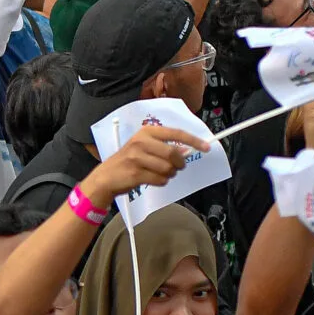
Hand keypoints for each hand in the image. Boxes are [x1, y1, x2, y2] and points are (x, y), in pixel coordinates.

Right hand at [89, 124, 208, 198]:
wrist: (106, 177)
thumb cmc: (128, 161)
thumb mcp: (144, 147)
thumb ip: (164, 147)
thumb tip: (186, 151)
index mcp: (146, 132)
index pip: (176, 133)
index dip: (193, 140)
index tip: (207, 147)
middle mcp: (141, 141)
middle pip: (173, 153)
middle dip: (179, 164)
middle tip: (176, 168)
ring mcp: (137, 157)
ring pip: (168, 168)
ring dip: (169, 174)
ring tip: (159, 173)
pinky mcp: (136, 173)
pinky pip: (160, 180)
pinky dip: (161, 182)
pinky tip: (151, 179)